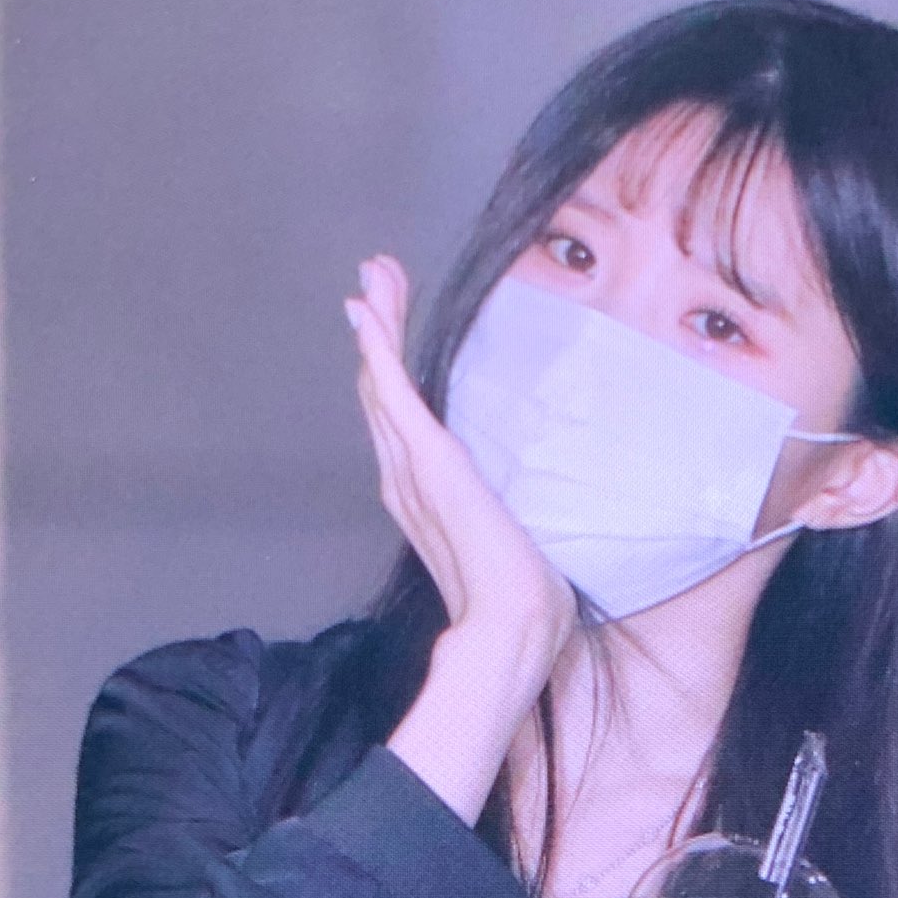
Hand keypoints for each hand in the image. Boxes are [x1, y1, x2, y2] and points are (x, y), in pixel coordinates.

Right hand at [345, 257, 575, 663]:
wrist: (513, 625)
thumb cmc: (519, 598)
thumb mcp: (513, 543)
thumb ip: (507, 523)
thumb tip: (530, 524)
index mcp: (423, 497)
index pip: (400, 420)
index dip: (390, 369)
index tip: (392, 322)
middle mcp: (405, 480)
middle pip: (380, 391)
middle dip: (378, 330)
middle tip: (374, 275)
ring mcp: (410, 469)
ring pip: (380, 382)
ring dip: (376, 323)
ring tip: (372, 273)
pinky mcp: (426, 460)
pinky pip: (392, 392)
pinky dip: (377, 347)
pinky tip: (366, 309)